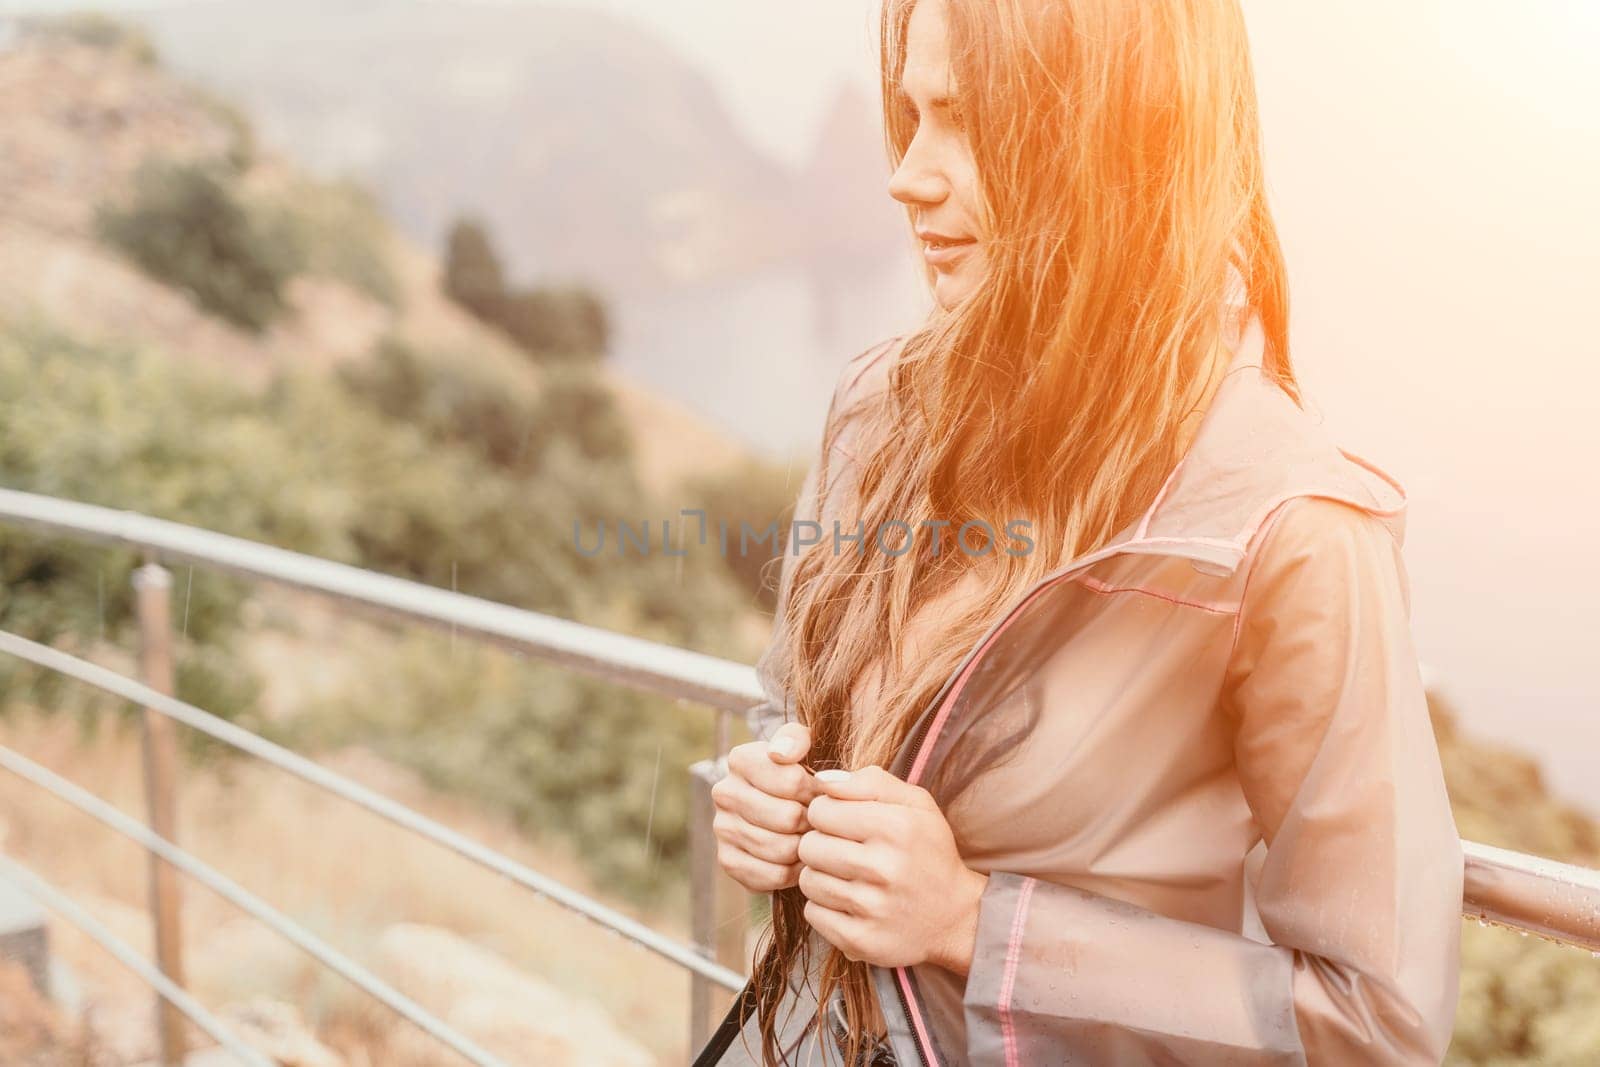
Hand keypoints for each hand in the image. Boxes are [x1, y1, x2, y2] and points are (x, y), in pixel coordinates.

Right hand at [710, 723, 822, 892]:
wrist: (786, 808)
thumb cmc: (800, 774)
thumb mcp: (803, 746)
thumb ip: (795, 738)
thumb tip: (781, 755)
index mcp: (741, 759)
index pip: (793, 782)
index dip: (816, 791)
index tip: (818, 792)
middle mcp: (724, 792)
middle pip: (787, 818)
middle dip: (811, 821)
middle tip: (818, 819)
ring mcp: (722, 828)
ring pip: (781, 849)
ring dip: (805, 847)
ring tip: (809, 836)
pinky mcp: (727, 861)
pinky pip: (772, 875)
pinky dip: (792, 871)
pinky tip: (797, 858)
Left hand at [798, 765, 987, 974]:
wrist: (956, 917)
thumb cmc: (928, 852)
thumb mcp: (916, 804)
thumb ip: (870, 782)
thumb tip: (821, 781)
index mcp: (896, 827)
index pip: (821, 810)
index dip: (827, 813)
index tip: (843, 822)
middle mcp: (884, 868)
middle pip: (808, 846)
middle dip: (820, 844)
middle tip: (843, 850)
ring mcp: (871, 908)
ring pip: (807, 880)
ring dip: (821, 876)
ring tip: (847, 876)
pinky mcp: (860, 940)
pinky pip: (812, 913)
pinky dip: (824, 907)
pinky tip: (848, 902)